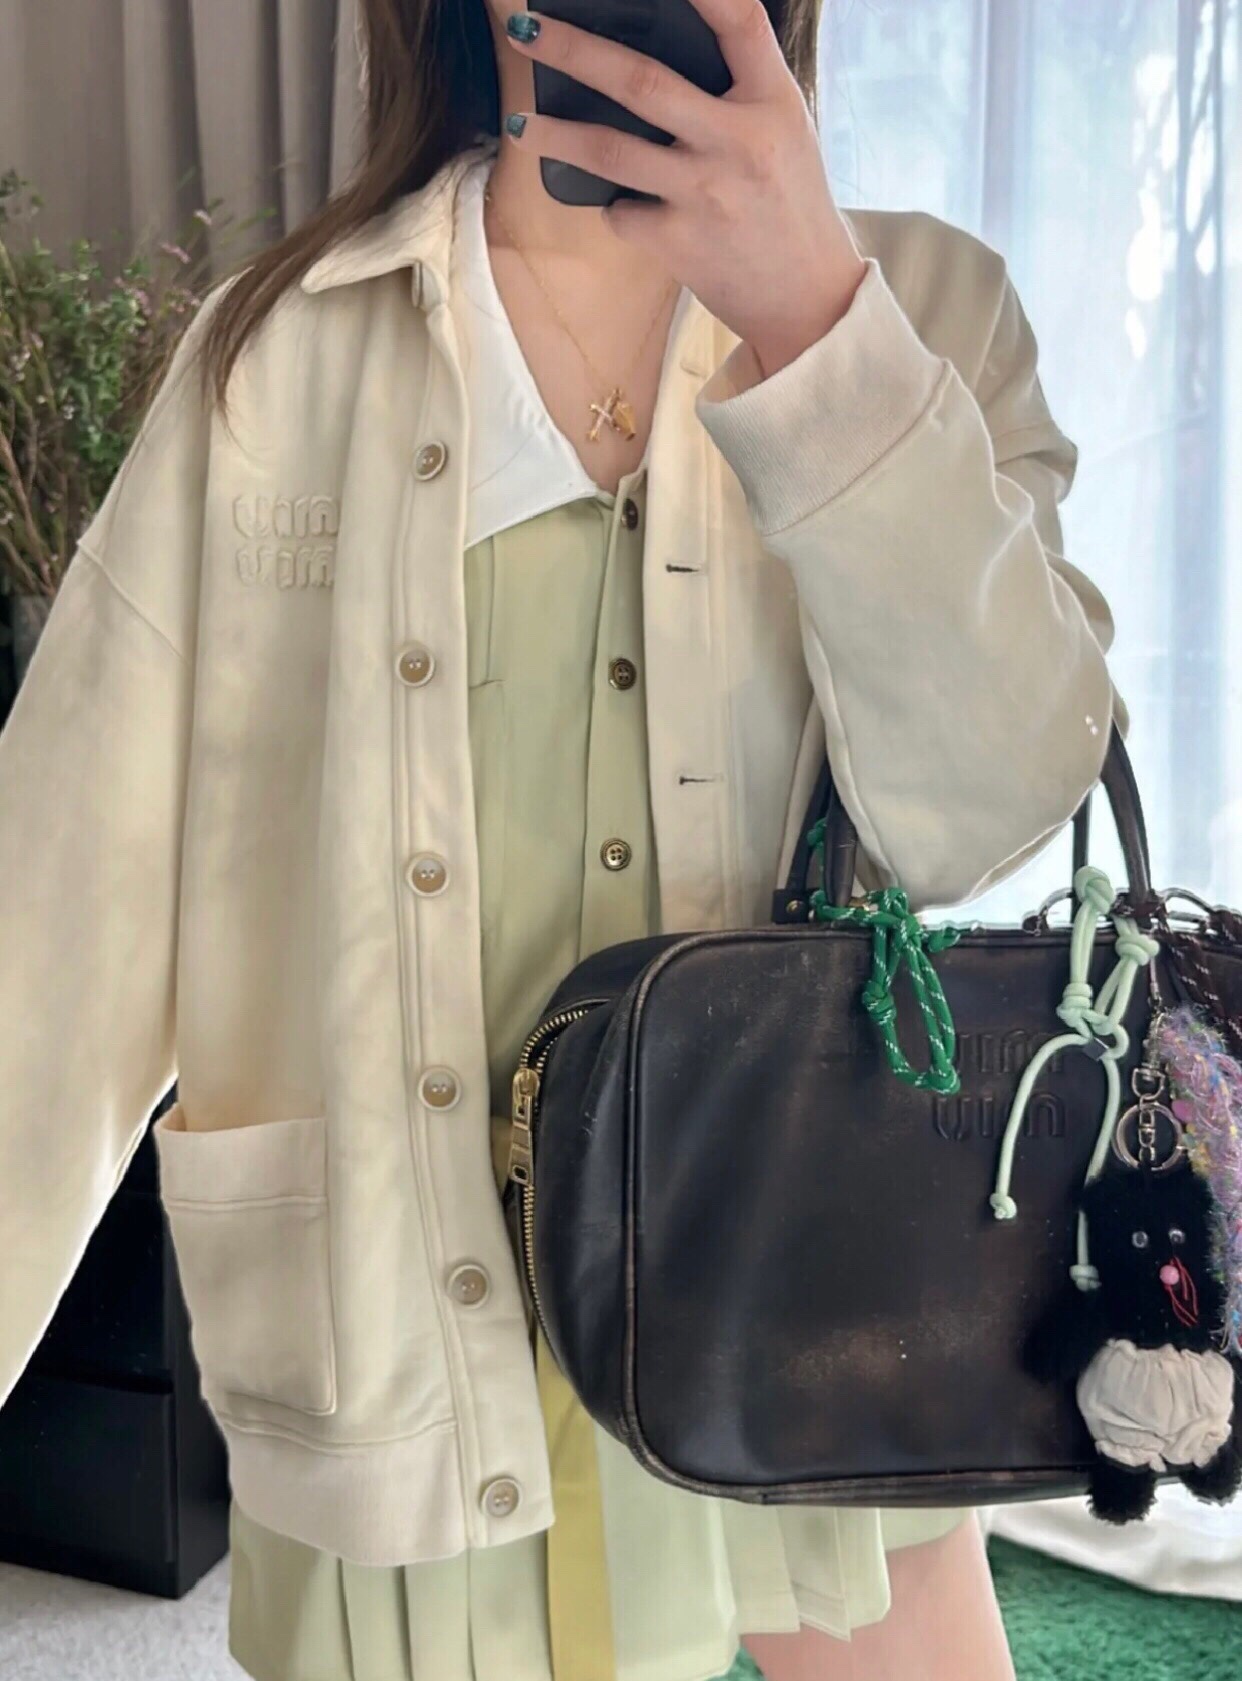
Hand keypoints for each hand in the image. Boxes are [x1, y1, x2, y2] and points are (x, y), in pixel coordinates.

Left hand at [501, 0, 867, 379]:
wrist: (806, 299)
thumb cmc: (789, 207)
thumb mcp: (784, 132)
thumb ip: (738, 92)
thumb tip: (659, 53)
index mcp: (773, 102)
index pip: (738, 20)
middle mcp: (738, 141)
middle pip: (641, 81)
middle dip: (573, 49)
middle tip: (526, 26)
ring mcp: (704, 192)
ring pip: (609, 151)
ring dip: (555, 133)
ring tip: (519, 123)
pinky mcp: (678, 242)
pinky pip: (621, 211)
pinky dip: (616, 207)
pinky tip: (628, 208)